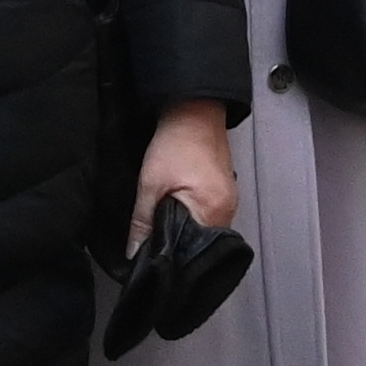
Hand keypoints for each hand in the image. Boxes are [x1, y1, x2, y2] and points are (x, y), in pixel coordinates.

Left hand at [130, 99, 236, 253]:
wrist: (194, 112)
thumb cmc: (176, 143)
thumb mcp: (151, 183)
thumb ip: (142, 221)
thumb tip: (135, 252)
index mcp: (213, 210)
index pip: (193, 249)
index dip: (172, 253)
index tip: (155, 254)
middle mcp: (229, 209)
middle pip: (202, 242)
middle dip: (179, 242)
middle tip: (157, 236)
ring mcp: (231, 199)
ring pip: (206, 228)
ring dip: (187, 227)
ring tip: (167, 220)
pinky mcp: (226, 191)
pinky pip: (210, 214)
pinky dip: (195, 215)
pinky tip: (180, 207)